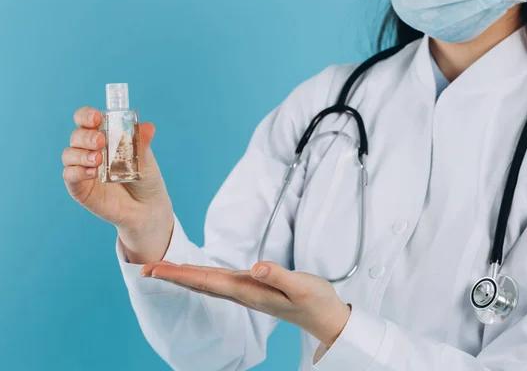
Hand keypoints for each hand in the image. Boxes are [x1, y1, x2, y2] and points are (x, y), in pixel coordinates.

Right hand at [62, 106, 173, 262]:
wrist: (147, 207)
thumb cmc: (145, 178)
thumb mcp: (146, 159)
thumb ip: (142, 143)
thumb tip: (148, 127)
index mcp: (104, 136)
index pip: (87, 120)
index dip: (87, 115)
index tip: (97, 118)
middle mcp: (89, 150)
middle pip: (77, 135)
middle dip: (86, 136)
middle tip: (102, 142)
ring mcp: (82, 168)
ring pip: (69, 154)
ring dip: (81, 154)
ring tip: (99, 160)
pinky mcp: (79, 188)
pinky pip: (70, 176)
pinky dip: (77, 171)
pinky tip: (92, 172)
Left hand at [141, 261, 350, 345]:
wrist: (324, 317)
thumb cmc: (315, 302)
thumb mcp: (302, 287)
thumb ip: (279, 276)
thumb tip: (256, 267)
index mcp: (249, 291)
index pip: (207, 281)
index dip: (180, 274)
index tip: (155, 270)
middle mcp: (242, 292)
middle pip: (200, 282)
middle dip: (172, 275)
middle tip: (144, 269)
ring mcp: (246, 291)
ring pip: (207, 281)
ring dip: (182, 275)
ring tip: (161, 270)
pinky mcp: (252, 287)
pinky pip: (218, 280)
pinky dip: (200, 275)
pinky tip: (194, 274)